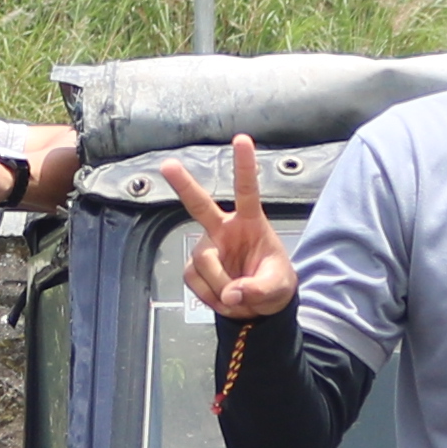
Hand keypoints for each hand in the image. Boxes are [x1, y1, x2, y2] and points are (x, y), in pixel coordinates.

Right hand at [159, 137, 293, 315]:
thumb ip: (258, 289)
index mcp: (250, 222)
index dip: (244, 165)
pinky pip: (195, 281)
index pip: (247, 190)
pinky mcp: (194, 268)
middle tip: (168, 165)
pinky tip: (223, 297)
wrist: (260, 307)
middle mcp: (223, 230)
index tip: (241, 140)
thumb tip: (232, 293)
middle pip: (199, 204)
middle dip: (183, 185)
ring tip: (237, 296)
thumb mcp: (277, 287)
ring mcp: (207, 248)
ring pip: (203, 262)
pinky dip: (210, 295)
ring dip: (220, 284)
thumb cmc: (272, 283)